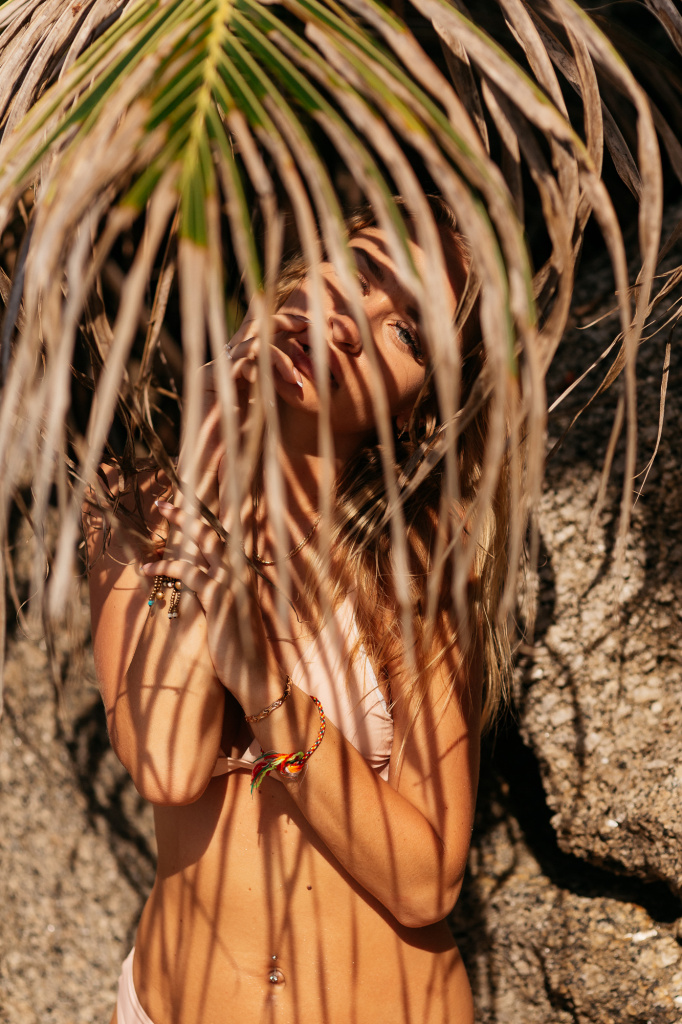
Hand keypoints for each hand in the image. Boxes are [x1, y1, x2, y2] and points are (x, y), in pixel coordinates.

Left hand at [142, 503, 271, 708]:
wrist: (256, 672)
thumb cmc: (242, 648)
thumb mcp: (229, 615)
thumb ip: (217, 595)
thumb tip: (196, 587)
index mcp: (243, 574)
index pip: (220, 538)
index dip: (199, 522)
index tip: (181, 508)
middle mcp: (240, 572)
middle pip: (211, 531)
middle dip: (186, 514)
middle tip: (161, 502)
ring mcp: (231, 582)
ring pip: (202, 543)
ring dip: (176, 528)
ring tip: (153, 522)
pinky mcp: (218, 596)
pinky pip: (188, 572)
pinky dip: (166, 566)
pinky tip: (148, 567)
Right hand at [171, 310, 308, 529]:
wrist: (209, 472)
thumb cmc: (241, 450)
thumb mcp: (269, 414)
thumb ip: (280, 391)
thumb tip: (310, 378)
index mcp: (241, 371)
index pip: (264, 338)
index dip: (286, 328)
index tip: (313, 329)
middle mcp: (226, 366)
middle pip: (256, 331)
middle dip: (284, 326)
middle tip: (311, 328)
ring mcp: (216, 371)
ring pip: (251, 345)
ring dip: (280, 356)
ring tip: (300, 375)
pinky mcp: (207, 380)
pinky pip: (241, 363)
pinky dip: (266, 368)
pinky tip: (286, 383)